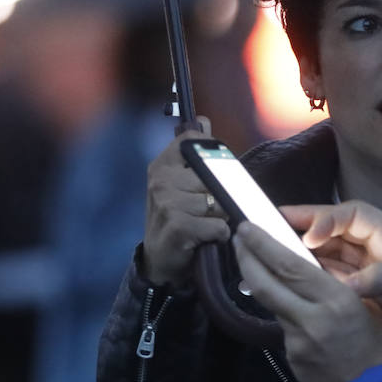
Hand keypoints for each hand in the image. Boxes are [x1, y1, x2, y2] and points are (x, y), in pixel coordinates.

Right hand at [142, 117, 228, 285]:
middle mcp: (161, 180)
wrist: (160, 261)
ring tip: (207, 224)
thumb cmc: (176, 219)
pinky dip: (220, 234)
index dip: (213, 153)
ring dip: (221, 217)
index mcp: (162, 165)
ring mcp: (167, 203)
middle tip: (210, 209)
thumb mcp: (179, 184)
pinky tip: (208, 238)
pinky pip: (217, 225)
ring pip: (217, 201)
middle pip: (213, 175)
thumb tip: (204, 120)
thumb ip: (194, 154)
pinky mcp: (178, 227)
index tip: (215, 171)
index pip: (192, 139)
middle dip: (221, 193)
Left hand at [233, 220, 381, 381]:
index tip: (246, 227)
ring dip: (263, 282)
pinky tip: (294, 309)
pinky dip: (285, 311)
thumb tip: (318, 270)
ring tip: (261, 265)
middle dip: (246, 257)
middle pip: (265, 282)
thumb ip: (342, 289)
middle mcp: (310, 318)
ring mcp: (296, 342)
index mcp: (336, 301)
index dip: (263, 244)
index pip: (288, 265)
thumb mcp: (371, 309)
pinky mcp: (292, 359)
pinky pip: (284, 327)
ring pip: (272, 304)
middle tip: (238, 238)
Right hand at [286, 201, 381, 373]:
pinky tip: (297, 282)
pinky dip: (317, 277)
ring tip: (275, 254)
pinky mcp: (372, 298)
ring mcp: (376, 274)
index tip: (306, 236)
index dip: (327, 219)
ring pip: (334, 255)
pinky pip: (337, 280)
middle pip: (338, 230)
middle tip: (270, 227)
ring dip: (308, 253)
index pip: (354, 215)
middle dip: (307, 228)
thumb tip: (346, 283)